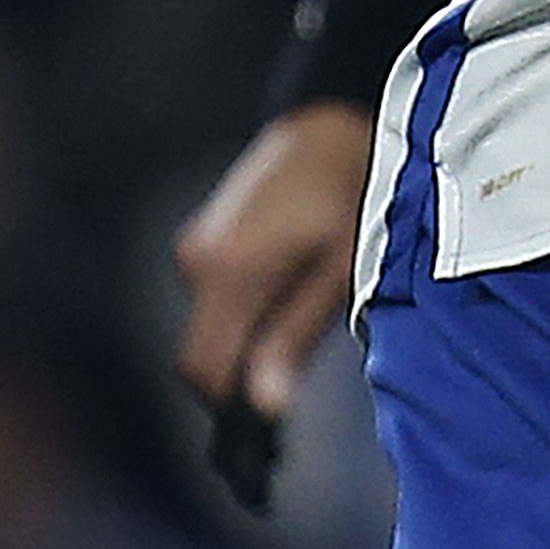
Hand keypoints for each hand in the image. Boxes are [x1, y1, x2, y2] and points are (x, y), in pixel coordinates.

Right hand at [172, 100, 368, 426]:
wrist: (334, 119)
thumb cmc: (355, 190)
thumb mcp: (343, 268)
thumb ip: (294, 337)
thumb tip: (261, 408)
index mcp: (229, 272)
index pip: (204, 369)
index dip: (230, 407)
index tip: (265, 429)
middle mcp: (197, 262)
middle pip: (198, 354)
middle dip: (235, 382)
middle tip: (287, 393)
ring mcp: (194, 246)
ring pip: (206, 326)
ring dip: (240, 344)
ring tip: (297, 335)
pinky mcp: (202, 237)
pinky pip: (211, 297)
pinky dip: (239, 313)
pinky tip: (284, 300)